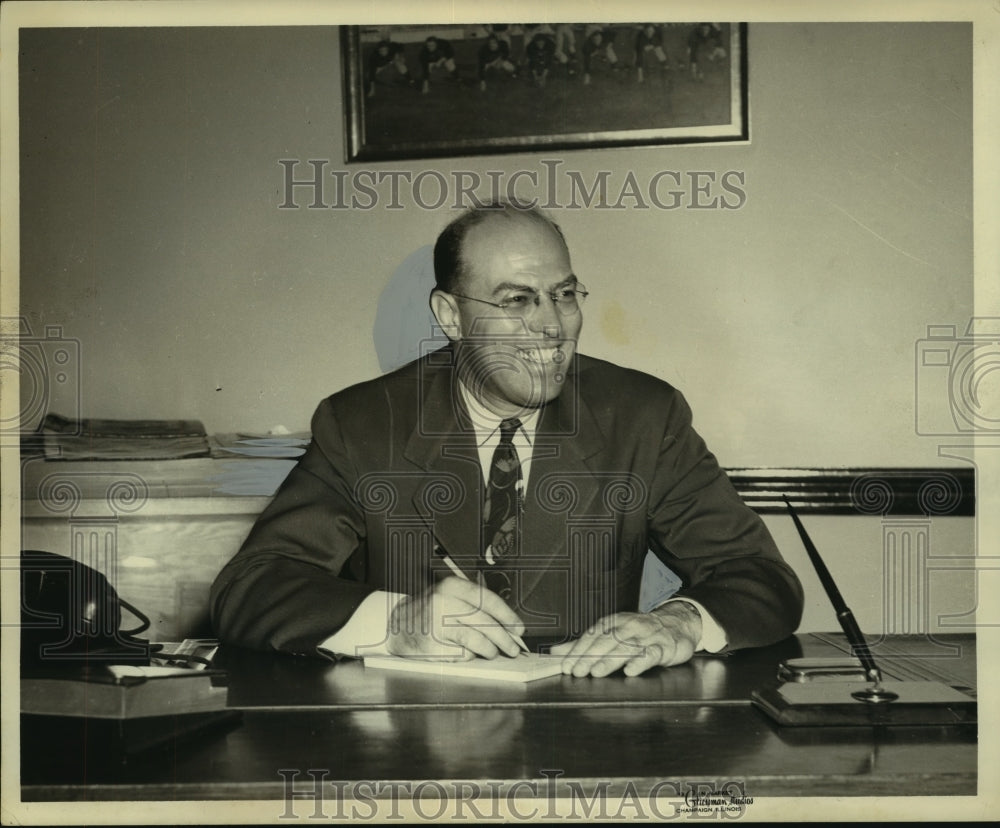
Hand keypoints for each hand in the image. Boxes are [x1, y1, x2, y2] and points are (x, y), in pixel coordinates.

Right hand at [386, 576, 525, 660]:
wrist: (395, 624)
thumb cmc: (429, 611)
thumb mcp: (450, 596)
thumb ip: (476, 606)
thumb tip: (508, 626)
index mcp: (452, 586)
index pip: (488, 600)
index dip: (507, 616)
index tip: (518, 628)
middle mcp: (444, 602)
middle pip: (485, 622)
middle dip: (504, 638)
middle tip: (513, 648)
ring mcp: (437, 624)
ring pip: (476, 640)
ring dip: (489, 649)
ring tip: (492, 651)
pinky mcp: (432, 645)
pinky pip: (462, 653)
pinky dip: (470, 656)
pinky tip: (468, 653)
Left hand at [550, 601, 701, 677]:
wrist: (676, 624)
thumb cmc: (640, 632)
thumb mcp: (611, 634)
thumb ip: (584, 645)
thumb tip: (556, 653)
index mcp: (614, 623)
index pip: (592, 636)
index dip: (578, 650)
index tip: (566, 665)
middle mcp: (628, 627)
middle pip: (607, 642)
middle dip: (590, 656)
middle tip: (577, 671)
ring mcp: (646, 636)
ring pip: (626, 647)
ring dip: (610, 660)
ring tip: (597, 671)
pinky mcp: (663, 647)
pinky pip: (652, 653)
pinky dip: (641, 661)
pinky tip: (631, 670)